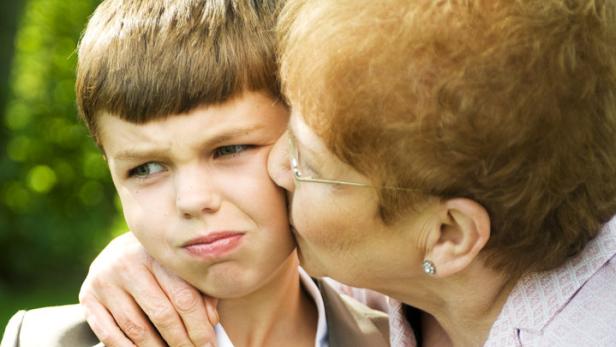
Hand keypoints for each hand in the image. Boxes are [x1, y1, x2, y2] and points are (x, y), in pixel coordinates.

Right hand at [79, 232, 218, 346]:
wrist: (119, 251)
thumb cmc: (161, 265)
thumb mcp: (180, 270)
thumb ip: (199, 292)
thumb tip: (211, 322)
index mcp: (157, 254)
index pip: (183, 297)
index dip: (199, 326)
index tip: (210, 344)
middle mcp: (128, 263)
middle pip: (161, 314)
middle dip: (182, 341)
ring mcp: (105, 281)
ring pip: (136, 329)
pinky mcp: (88, 297)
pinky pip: (110, 335)